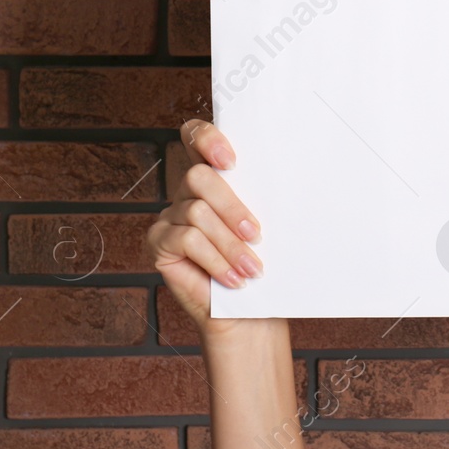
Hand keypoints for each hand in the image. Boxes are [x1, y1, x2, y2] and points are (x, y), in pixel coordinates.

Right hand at [146, 119, 264, 334]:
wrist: (252, 312)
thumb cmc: (264, 266)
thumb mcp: (269, 227)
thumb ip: (263, 198)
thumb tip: (288, 177)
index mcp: (216, 178)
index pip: (196, 136)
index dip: (207, 138)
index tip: (231, 160)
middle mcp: (188, 192)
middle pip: (198, 177)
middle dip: (232, 206)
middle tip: (256, 235)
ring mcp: (170, 216)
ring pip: (197, 212)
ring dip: (229, 244)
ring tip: (252, 269)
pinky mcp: (159, 244)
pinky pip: (186, 240)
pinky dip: (215, 260)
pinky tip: (232, 279)